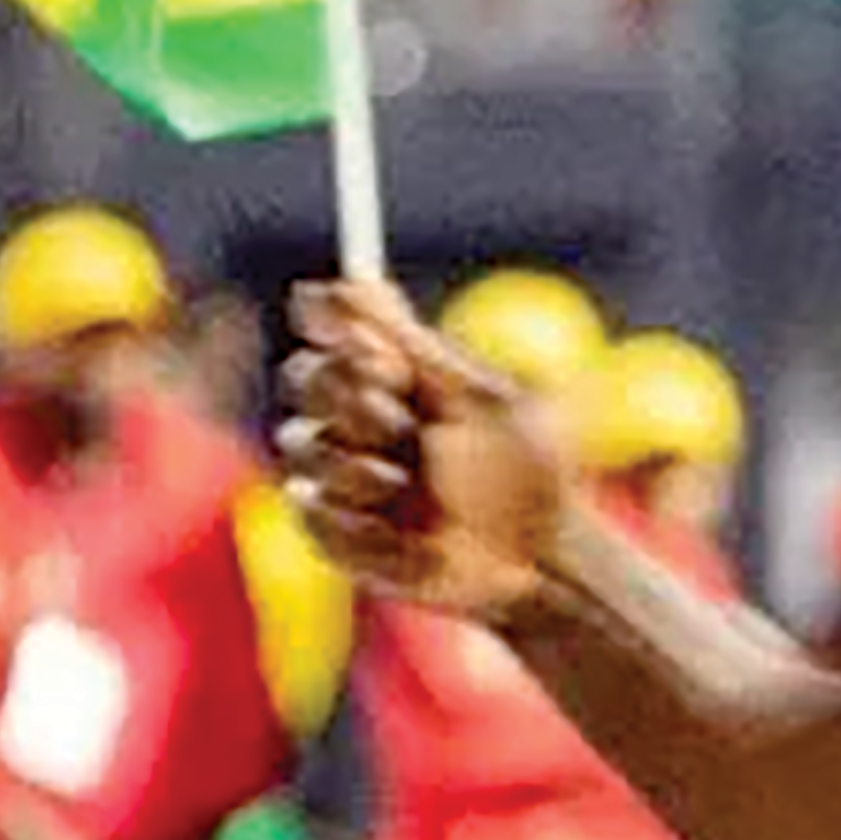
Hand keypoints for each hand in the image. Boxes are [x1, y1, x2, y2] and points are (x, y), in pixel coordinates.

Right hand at [279, 275, 568, 619]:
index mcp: (394, 379)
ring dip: (357, 466)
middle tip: (405, 428)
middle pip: (302, 379)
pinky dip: (360, 523)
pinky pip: (312, 512)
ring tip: (410, 490)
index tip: (390, 368)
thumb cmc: (526, 474)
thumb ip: (410, 341)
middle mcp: (359, 422)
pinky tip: (409, 541)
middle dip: (353, 403)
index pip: (331, 335)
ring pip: (299, 445)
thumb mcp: (477, 397)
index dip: (348, 344)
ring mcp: (343, 478)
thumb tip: (353, 276)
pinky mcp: (336, 536)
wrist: (541, 563)